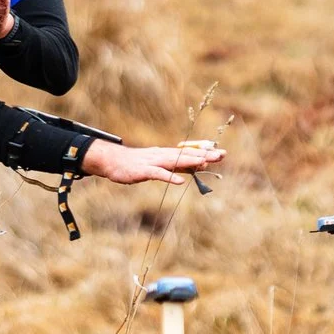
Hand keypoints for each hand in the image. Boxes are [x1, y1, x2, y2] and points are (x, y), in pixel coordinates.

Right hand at [80, 139, 225, 185]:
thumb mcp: (157, 165)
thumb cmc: (135, 165)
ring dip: (190, 161)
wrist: (112, 161)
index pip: (189, 153)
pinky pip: (158, 174)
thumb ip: (174, 168)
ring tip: (206, 161)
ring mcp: (153, 162)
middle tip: (221, 155)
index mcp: (166, 155)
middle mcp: (162, 155)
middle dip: (204, 155)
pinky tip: (180, 181)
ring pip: (174, 161)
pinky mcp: (143, 170)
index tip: (221, 152)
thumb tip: (191, 170)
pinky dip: (169, 177)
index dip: (205, 152)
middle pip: (186, 155)